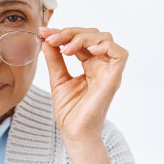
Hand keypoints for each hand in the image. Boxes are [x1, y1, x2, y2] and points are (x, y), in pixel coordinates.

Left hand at [39, 27, 128, 162]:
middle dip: (70, 32)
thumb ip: (54, 59)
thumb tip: (46, 39)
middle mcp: (101, 65)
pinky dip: (104, 46)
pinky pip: (119, 54)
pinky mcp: (113, 78)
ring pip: (105, 39)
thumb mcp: (57, 78)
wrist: (74, 131)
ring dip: (82, 37)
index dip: (64, 33)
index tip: (44, 32)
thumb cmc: (69, 110)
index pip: (81, 40)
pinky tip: (87, 50)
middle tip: (51, 38)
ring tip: (64, 48)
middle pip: (93, 35)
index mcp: (90, 65)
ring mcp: (109, 71)